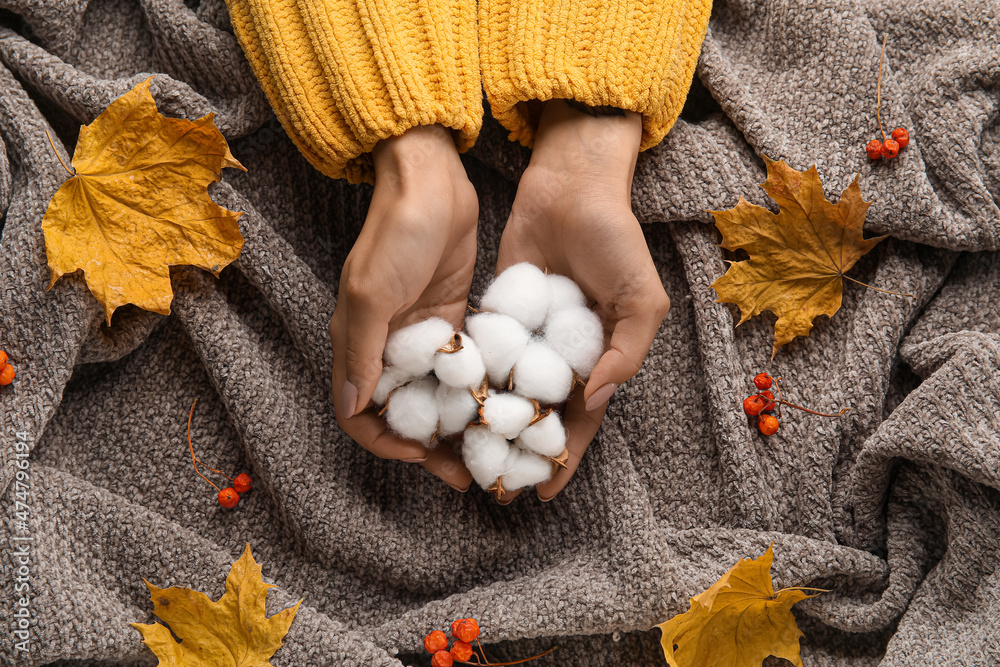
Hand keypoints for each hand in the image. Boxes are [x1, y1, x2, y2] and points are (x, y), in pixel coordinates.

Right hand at [330, 124, 477, 490]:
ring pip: (434, 397)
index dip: (386, 443)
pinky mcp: (452, 321)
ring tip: (488, 450)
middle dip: (429, 447)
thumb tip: (355, 408)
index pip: (359, 415)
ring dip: (455, 426)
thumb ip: (362, 350)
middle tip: (467, 472)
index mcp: (355, 344)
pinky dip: (474, 393)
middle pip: (402, 414)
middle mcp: (385, 347)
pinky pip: (461, 370)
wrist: (431, 180)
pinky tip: (500, 409)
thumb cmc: (396, 233)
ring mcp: (421, 336)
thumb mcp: (373, 291)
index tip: (423, 455)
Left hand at [496, 99, 670, 501]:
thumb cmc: (615, 240)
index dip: (564, 457)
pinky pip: (484, 355)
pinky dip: (469, 382)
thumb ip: (627, 350)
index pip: (581, 420)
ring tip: (465, 459)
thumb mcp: (641, 296)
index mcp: (599, 359)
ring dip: (490, 425)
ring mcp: (527, 337)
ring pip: (506, 392)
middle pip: (538, 415)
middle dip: (521, 452)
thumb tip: (595, 399)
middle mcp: (560, 356)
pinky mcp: (497, 315)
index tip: (544, 493)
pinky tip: (449, 408)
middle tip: (497, 488)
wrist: (570, 188)